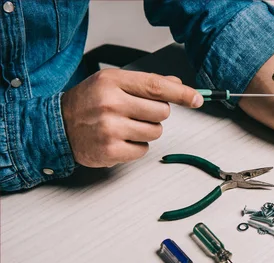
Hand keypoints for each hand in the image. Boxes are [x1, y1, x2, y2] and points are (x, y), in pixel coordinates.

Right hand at [61, 69, 202, 166]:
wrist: (58, 126)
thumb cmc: (88, 103)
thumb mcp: (112, 83)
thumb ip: (145, 83)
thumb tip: (176, 83)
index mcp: (112, 82)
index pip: (157, 86)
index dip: (181, 93)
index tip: (197, 98)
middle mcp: (111, 103)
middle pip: (162, 112)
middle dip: (155, 114)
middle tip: (135, 113)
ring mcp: (110, 128)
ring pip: (155, 132)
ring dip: (146, 131)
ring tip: (126, 126)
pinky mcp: (111, 151)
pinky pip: (143, 150)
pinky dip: (136, 147)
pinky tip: (120, 140)